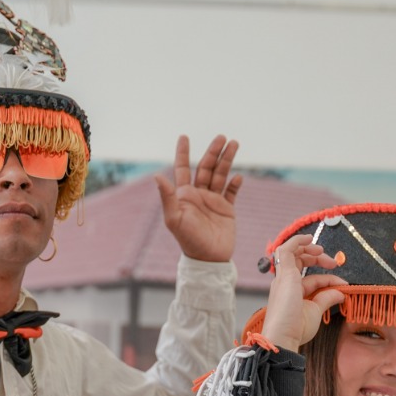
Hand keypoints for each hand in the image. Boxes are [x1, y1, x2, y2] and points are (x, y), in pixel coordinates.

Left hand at [155, 134, 242, 262]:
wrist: (209, 259)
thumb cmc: (188, 240)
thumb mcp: (174, 219)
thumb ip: (167, 197)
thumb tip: (157, 176)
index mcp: (184, 195)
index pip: (182, 168)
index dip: (182, 152)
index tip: (184, 136)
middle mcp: (198, 195)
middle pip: (206, 167)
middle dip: (213, 151)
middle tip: (222, 137)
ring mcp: (213, 201)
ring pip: (220, 175)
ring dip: (227, 160)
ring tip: (234, 144)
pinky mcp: (227, 210)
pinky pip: (231, 192)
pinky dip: (235, 184)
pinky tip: (238, 177)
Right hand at [260, 235, 346, 351]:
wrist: (284, 337)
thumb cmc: (295, 329)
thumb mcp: (316, 310)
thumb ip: (327, 298)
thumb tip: (341, 292)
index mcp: (291, 292)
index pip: (311, 278)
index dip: (328, 278)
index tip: (342, 285)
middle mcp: (284, 283)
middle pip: (298, 261)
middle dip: (317, 257)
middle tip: (333, 262)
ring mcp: (283, 278)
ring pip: (290, 252)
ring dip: (307, 247)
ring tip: (321, 249)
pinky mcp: (284, 275)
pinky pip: (285, 250)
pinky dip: (296, 241)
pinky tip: (309, 238)